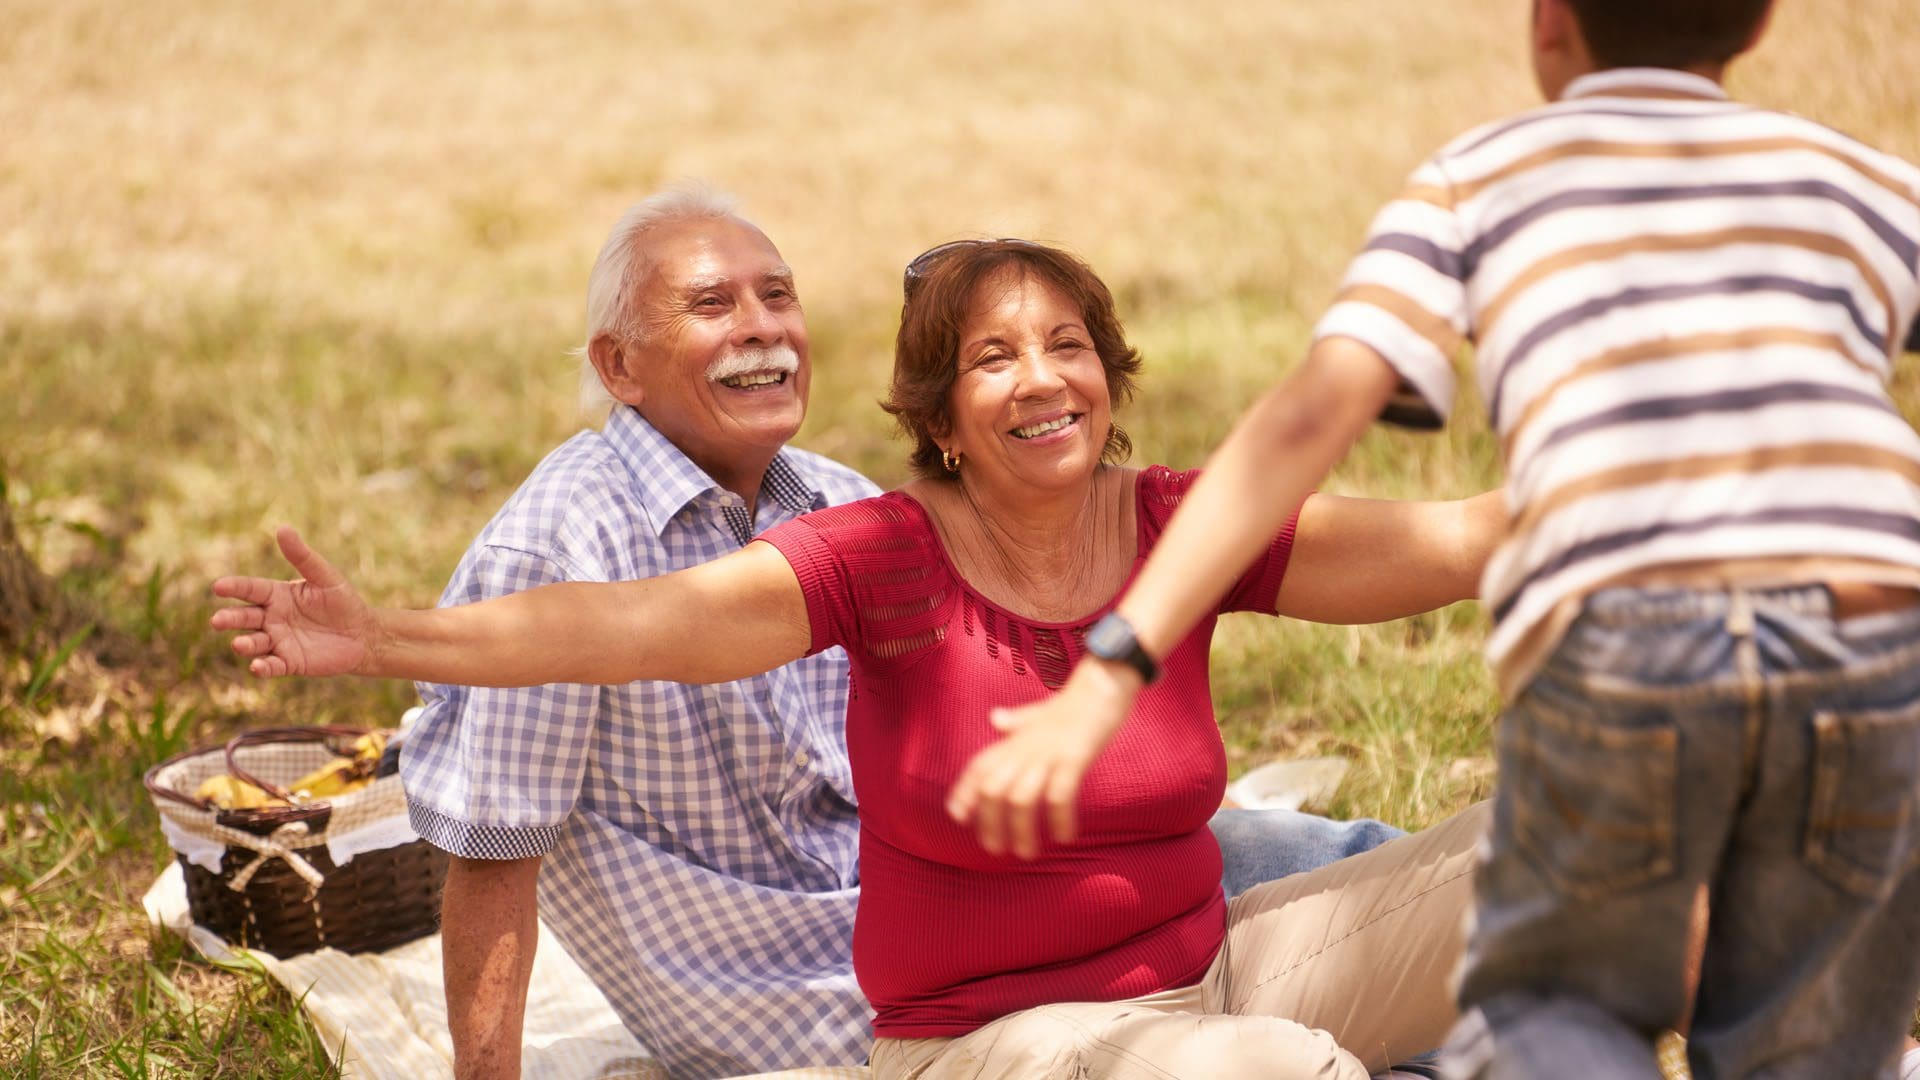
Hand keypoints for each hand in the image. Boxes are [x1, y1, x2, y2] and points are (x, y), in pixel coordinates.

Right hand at [210, 526, 377, 677]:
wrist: (363, 634)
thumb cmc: (342, 601)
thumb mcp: (325, 576)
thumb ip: (302, 556)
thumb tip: (283, 528)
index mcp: (276, 595)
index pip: (251, 589)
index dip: (234, 588)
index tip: (218, 587)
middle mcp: (271, 618)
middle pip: (245, 618)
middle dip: (230, 619)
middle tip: (218, 621)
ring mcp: (278, 641)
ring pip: (254, 643)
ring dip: (245, 644)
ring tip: (240, 644)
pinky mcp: (289, 662)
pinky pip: (271, 666)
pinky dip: (262, 668)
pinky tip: (257, 667)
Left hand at [945, 660, 1142, 859]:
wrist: (1103, 683)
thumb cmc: (1072, 705)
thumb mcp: (1039, 713)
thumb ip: (1016, 721)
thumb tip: (996, 719)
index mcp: (1014, 740)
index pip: (978, 767)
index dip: (964, 792)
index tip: (957, 816)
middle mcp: (1025, 748)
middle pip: (992, 789)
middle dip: (990, 823)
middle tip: (997, 849)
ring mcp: (1048, 753)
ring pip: (1020, 799)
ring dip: (1022, 831)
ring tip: (1028, 852)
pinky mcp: (1075, 757)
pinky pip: (1060, 795)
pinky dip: (1060, 820)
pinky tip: (1066, 837)